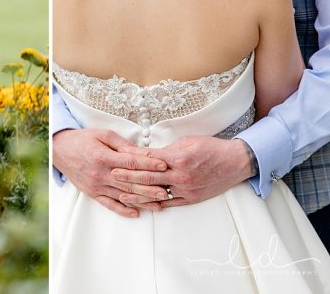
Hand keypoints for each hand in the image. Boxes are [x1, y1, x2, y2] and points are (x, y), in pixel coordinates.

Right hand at [52, 128, 167, 217]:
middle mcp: (100, 174)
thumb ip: (121, 143)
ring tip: (159, 204)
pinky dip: (123, 210)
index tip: (163, 165)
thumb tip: (140, 151)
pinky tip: (136, 213)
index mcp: (103, 157)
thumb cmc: (82, 139)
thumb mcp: (102, 134)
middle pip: (130, 182)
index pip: (130, 162)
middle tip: (168, 190)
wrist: (59, 150)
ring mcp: (96, 186)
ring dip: (142, 201)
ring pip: (123, 195)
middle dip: (150, 186)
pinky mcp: (92, 193)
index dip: (148, 163)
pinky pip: (109, 204)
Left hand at [111, 136, 253, 207]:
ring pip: (157, 193)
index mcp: (177, 157)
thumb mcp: (186, 141)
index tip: (117, 157)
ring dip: (138, 194)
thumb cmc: (210, 147)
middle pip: (148, 177)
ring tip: (121, 194)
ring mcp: (186, 189)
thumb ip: (166, 149)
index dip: (131, 158)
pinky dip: (155, 204)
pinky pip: (170, 203)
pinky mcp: (191, 199)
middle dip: (128, 176)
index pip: (148, 159)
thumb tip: (148, 154)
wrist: (234, 162)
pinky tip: (143, 205)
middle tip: (112, 174)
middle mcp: (180, 175)